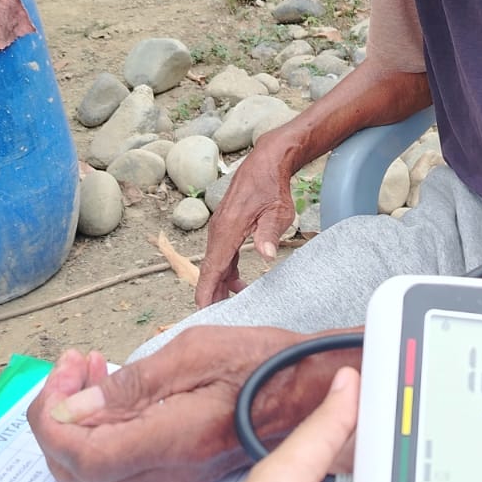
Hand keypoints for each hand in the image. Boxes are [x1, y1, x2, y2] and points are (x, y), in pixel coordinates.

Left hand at [28, 327, 328, 481]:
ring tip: (92, 366)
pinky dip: (107, 422)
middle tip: (73, 366)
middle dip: (58, 416)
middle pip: (75, 469)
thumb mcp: (194, 353)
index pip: (77, 454)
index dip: (52, 418)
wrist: (313, 392)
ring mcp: (173, 474)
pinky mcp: (179, 466)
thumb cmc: (265, 365)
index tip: (62, 374)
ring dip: (81, 415)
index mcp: (167, 441)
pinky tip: (117, 385)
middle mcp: (166, 470)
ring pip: (97, 464)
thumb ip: (132, 384)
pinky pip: (124, 456)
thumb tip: (76, 407)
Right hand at [195, 143, 296, 307]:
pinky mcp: (226, 226)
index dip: (207, 291)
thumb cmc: (272, 187)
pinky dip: (226, 270)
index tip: (204, 310)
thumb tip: (267, 255)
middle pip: (210, 269)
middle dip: (211, 294)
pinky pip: (222, 254)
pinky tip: (236, 282)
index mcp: (228, 230)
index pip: (213, 268)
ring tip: (231, 304)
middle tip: (217, 318)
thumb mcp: (277, 212)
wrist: (265, 163)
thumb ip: (270, 234)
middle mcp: (218, 230)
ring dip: (220, 283)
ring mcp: (220, 228)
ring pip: (215, 262)